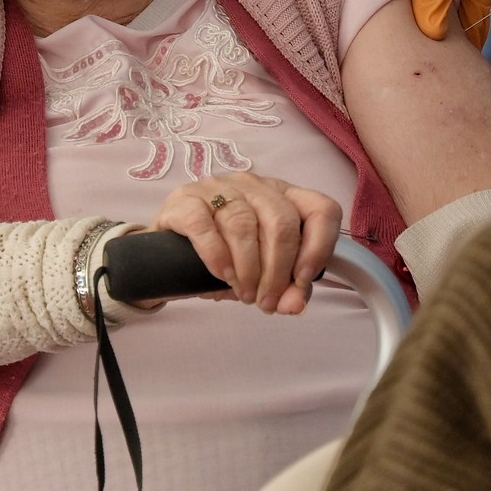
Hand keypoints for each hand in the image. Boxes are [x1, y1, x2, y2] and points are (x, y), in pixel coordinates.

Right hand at [152, 172, 341, 314]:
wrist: (169, 255)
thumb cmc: (225, 259)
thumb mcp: (261, 275)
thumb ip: (285, 288)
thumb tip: (295, 304)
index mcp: (283, 197)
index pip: (321, 209)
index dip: (319, 246)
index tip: (303, 280)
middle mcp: (254, 186)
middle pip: (281, 222)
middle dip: (278, 271)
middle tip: (266, 301)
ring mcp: (218, 187)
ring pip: (244, 224)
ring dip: (248, 269)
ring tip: (244, 294)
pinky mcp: (185, 199)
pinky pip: (205, 225)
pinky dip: (217, 256)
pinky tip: (222, 275)